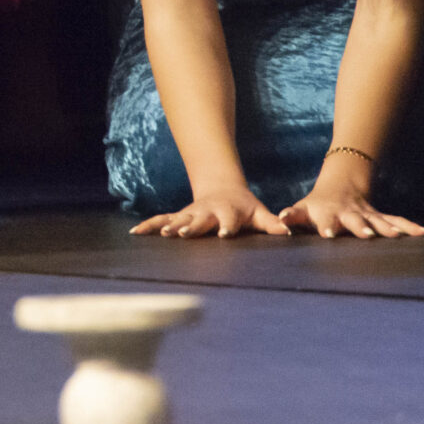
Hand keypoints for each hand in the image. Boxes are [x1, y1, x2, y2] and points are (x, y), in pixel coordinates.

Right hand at [131, 183, 288, 238]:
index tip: (224, 235)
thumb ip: (272, 223)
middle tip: (183, 235)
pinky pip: (160, 219)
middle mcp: (206, 213)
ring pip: (177, 220)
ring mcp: (190, 214)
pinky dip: (148, 225)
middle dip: (191, 228)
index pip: (228, 221)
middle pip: (198, 221)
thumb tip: (288, 231)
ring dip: (168, 227)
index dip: (226, 227)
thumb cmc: (244, 206)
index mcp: (227, 212)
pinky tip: (135, 232)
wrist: (221, 189)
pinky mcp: (178, 217)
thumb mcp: (259, 213)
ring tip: (159, 235)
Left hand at [278, 179, 423, 240]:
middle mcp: (349, 214)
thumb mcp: (302, 208)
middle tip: (367, 236)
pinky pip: (397, 220)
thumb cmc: (316, 205)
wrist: (340, 185)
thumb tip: (280, 221)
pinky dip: (410, 226)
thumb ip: (292, 216)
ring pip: (379, 221)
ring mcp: (367, 215)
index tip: (328, 235)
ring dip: (388, 228)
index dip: (327, 227)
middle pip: (355, 221)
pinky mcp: (380, 216)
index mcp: (328, 214)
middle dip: (361, 228)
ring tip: (399, 236)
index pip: (326, 222)